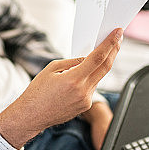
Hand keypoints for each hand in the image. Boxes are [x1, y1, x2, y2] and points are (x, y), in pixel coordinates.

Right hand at [0, 29, 121, 148]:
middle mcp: (83, 91)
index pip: (98, 58)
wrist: (31, 116)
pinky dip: (91, 77)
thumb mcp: (52, 69)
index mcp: (73, 79)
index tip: (117, 33)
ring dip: (101, 64)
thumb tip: (87, 58)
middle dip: (114, 50)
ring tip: (101, 52)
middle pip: (105, 67)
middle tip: (118, 38)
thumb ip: (72, 62)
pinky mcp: (85, 105)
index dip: (110, 43)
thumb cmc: (37, 92)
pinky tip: (84, 74)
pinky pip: (92, 87)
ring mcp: (85, 100)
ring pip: (99, 77)